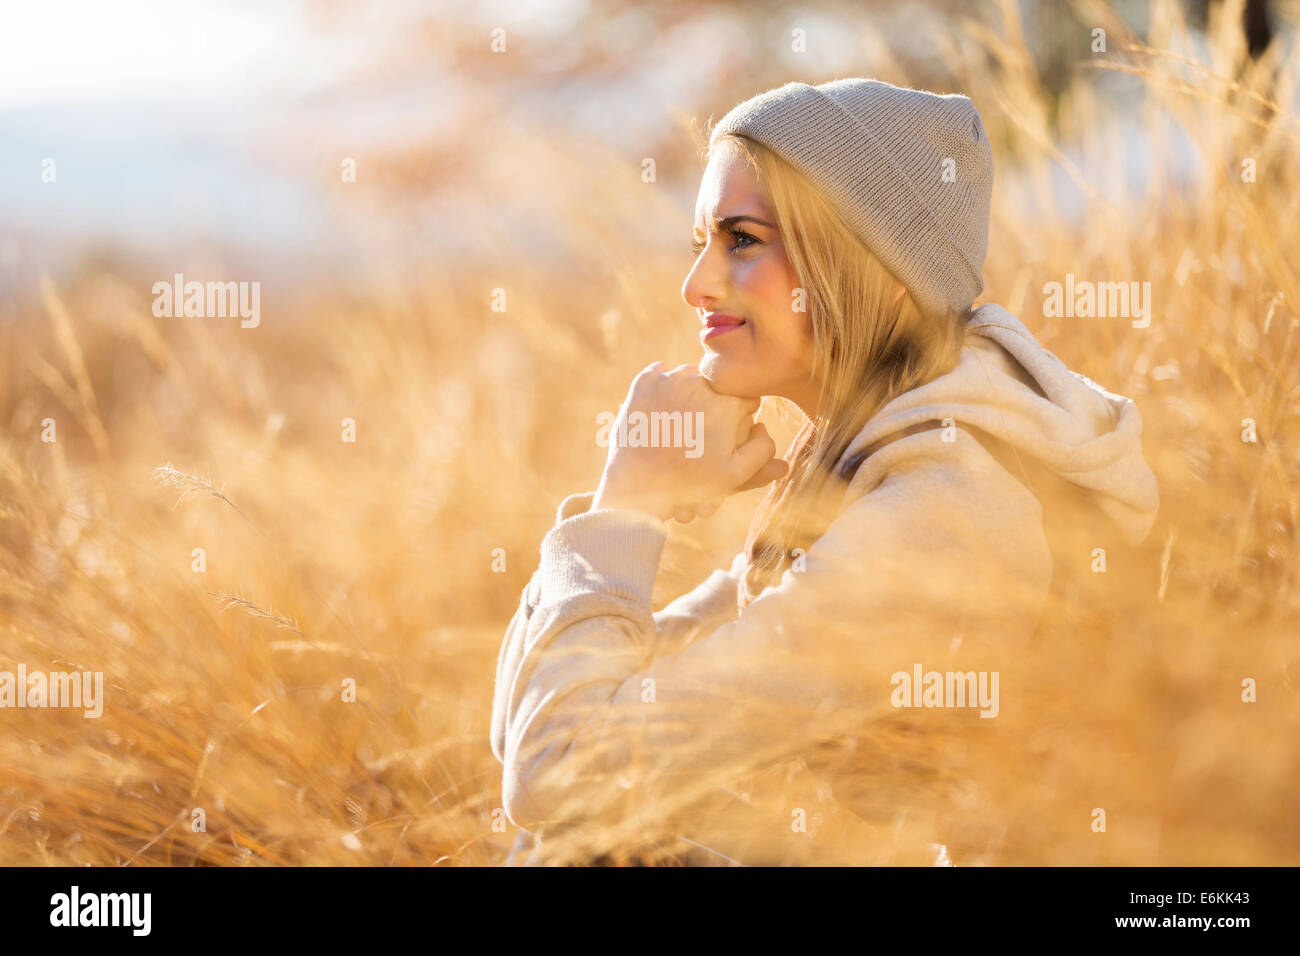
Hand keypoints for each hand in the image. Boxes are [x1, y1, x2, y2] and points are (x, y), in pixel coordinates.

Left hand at [592, 362, 788, 521]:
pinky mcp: (645, 380)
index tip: (727, 436)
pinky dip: (663, 390)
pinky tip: (661, 412)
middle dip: (715, 406)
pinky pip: (661, 374)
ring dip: (689, 395)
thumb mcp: (735, 475)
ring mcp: (670, 378)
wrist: (636, 485)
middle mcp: (702, 382)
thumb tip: (764, 426)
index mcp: (728, 402)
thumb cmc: (688, 483)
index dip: (741, 420)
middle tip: (700, 434)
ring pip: (691, 378)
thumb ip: (762, 451)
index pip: (747, 400)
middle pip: (719, 388)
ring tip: (680, 424)